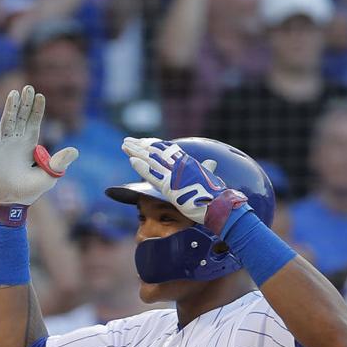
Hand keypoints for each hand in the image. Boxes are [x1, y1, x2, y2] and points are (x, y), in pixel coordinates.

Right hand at [0, 86, 78, 207]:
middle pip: (21, 117)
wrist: (10, 202)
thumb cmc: (29, 190)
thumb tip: (75, 150)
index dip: (37, 110)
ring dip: (10, 108)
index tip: (40, 95)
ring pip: (6, 122)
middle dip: (25, 103)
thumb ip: (60, 163)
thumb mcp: (49, 176)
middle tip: (28, 87)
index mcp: (30, 145)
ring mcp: (3, 145)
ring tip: (14, 93)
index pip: (34, 122)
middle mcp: (16, 142)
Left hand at [120, 137, 246, 232]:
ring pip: (152, 160)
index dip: (153, 145)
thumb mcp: (210, 179)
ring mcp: (176, 175)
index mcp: (188, 163)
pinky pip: (154, 175)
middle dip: (140, 146)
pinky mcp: (171, 186)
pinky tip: (132, 160)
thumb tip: (211, 162)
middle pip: (156, 153)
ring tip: (124, 145)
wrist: (222, 206)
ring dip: (137, 152)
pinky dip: (142, 168)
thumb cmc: (218, 196)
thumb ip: (207, 170)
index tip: (141, 141)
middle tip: (127, 140)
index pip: (167, 150)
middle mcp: (181, 165)